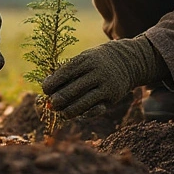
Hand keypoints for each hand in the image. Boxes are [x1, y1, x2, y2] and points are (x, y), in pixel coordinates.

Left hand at [42, 36, 160, 117]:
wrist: (128, 60)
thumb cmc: (97, 61)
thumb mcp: (83, 59)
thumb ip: (67, 73)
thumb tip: (47, 90)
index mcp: (85, 60)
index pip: (63, 74)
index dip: (51, 85)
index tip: (46, 90)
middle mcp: (96, 72)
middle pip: (71, 91)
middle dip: (57, 100)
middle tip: (52, 105)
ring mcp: (105, 85)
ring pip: (83, 103)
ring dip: (69, 111)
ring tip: (62, 113)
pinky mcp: (113, 97)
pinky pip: (96, 110)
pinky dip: (85, 114)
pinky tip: (79, 114)